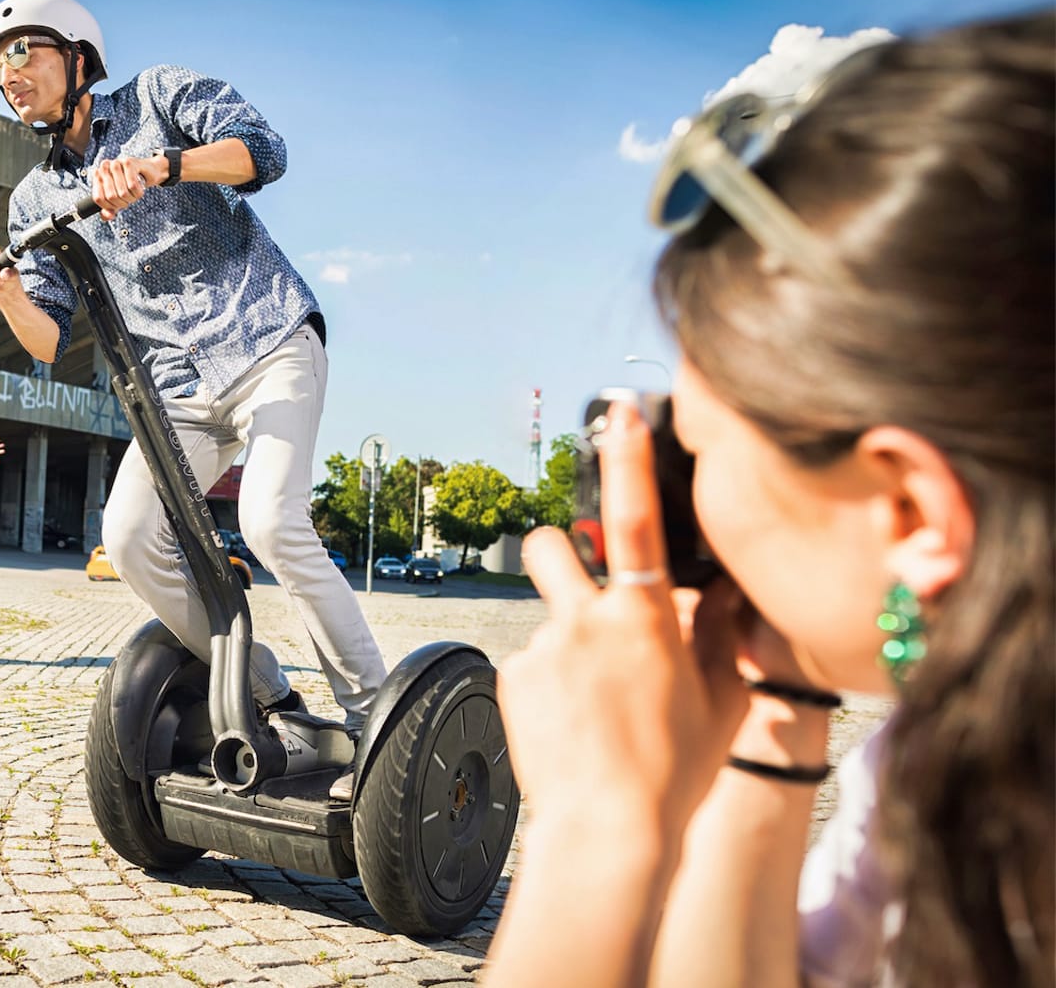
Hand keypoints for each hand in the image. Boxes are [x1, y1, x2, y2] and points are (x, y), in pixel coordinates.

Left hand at [90, 156, 149, 220]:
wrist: (146, 171)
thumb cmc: (128, 185)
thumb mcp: (116, 199)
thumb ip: (108, 210)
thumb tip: (108, 216)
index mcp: (97, 176)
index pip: (98, 198)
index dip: (109, 206)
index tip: (116, 205)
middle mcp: (104, 167)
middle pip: (111, 196)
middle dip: (122, 203)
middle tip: (127, 199)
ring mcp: (116, 163)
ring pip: (123, 192)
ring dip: (131, 198)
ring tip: (133, 194)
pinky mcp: (128, 162)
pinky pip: (133, 186)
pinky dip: (138, 192)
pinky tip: (139, 189)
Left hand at [498, 401, 746, 835]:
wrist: (609, 829)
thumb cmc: (677, 770)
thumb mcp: (723, 698)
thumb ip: (724, 632)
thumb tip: (730, 590)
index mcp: (644, 616)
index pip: (636, 518)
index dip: (626, 458)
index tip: (617, 412)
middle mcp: (585, 620)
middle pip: (551, 547)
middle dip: (560, 554)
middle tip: (580, 594)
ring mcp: (542, 648)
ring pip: (546, 619)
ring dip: (564, 641)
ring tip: (590, 702)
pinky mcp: (511, 678)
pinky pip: (528, 664)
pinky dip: (546, 686)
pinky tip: (570, 726)